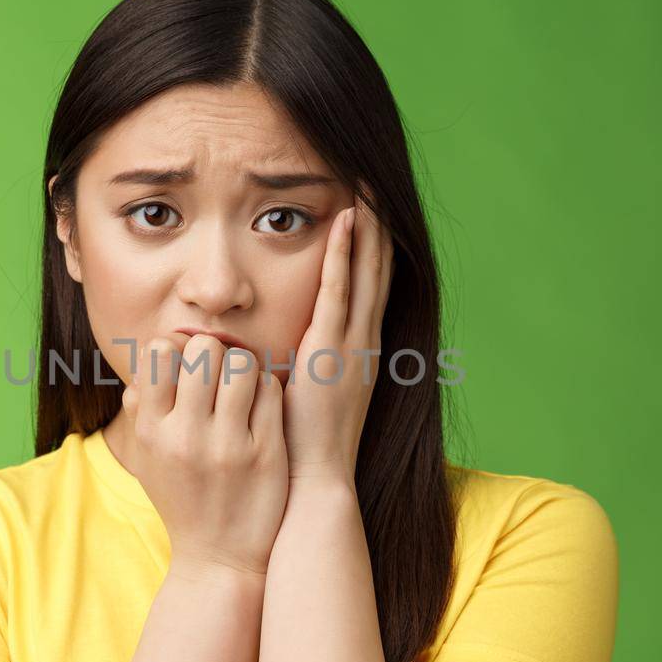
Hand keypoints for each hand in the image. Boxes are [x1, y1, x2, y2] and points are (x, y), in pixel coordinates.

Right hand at [119, 333, 288, 578]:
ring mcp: (228, 445)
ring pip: (242, 364)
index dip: (177, 348)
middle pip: (205, 350)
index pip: (159, 352)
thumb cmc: (183, 498)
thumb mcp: (148, 459)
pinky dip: (267, 389)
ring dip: (245, 368)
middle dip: (215, 353)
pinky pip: (270, 390)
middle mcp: (186, 436)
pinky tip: (261, 407)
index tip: (187, 365)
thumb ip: (140, 409)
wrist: (219, 558)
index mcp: (152, 432)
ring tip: (243, 387)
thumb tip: (147, 360)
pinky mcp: (265, 454)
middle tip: (220, 373)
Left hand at [282, 196, 393, 487]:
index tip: (369, 208)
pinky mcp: (333, 350)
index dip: (373, 245)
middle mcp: (365, 341)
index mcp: (359, 351)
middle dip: (379, 223)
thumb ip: (301, 364)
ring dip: (368, 225)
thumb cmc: (302, 446)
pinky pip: (340, 291)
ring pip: (367, 271)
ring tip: (367, 184)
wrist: (316, 482)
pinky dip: (345, 254)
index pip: (370, 286)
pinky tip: (346, 221)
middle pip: (379, 269)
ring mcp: (353, 344)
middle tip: (376, 179)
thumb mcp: (306, 394)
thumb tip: (282, 346)